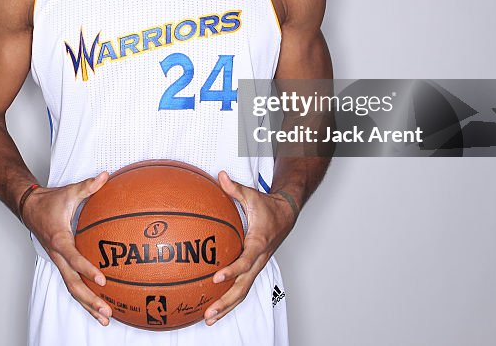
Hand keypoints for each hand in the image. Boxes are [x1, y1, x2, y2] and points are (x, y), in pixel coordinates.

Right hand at [21, 172, 112, 325]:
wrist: (28, 207)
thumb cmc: (49, 201)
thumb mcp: (68, 192)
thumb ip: (88, 186)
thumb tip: (105, 176)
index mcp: (59, 239)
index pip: (74, 258)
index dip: (87, 269)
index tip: (102, 279)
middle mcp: (58, 256)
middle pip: (73, 283)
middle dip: (90, 299)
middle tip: (107, 311)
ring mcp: (58, 262)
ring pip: (72, 288)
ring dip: (88, 304)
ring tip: (106, 318)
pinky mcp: (61, 264)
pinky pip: (72, 283)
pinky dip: (84, 296)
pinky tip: (98, 305)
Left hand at [204, 171, 297, 325]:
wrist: (287, 215)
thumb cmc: (268, 207)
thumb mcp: (253, 196)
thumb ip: (235, 188)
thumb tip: (220, 176)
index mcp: (258, 243)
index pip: (245, 261)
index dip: (232, 270)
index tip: (216, 277)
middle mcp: (259, 260)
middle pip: (243, 286)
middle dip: (226, 301)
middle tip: (209, 312)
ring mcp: (257, 267)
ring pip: (242, 292)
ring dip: (227, 306)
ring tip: (209, 318)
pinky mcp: (254, 269)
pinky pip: (242, 287)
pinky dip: (229, 299)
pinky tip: (215, 307)